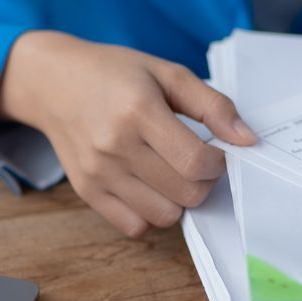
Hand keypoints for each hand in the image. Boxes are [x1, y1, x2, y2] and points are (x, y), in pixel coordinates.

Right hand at [0, 31, 255, 236]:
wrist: (53, 82)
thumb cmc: (114, 74)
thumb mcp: (167, 73)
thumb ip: (212, 106)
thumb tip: (248, 141)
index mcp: (138, 111)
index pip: (197, 163)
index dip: (219, 163)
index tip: (214, 151)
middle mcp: (115, 146)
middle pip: (186, 194)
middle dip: (204, 182)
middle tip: (196, 162)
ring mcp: (99, 173)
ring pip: (164, 216)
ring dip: (179, 200)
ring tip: (172, 174)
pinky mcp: (87, 191)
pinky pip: (134, 227)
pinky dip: (150, 214)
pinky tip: (148, 187)